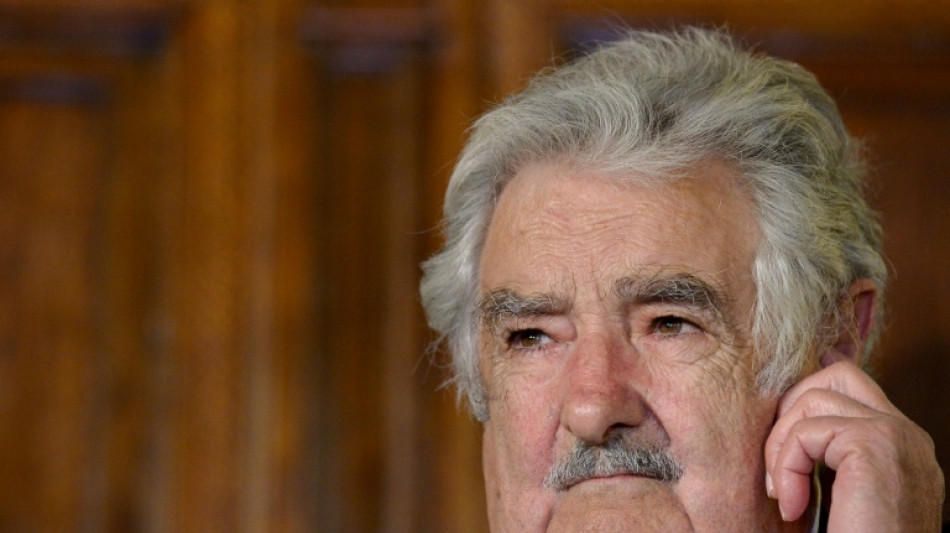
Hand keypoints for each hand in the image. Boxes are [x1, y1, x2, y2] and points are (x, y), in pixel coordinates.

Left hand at [764, 361, 943, 531]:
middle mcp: (907, 435)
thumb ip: (829, 456)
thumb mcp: (842, 494)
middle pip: (836, 374)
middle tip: (779, 467)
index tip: (783, 447)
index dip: (806, 399)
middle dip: (791, 411)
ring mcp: (896, 436)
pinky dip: (785, 467)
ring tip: (782, 494)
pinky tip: (791, 506)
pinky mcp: (875, 445)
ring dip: (781, 446)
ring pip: (813, 398)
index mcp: (902, 445)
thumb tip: (789, 413)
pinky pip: (807, 432)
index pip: (851, 386)